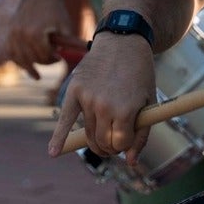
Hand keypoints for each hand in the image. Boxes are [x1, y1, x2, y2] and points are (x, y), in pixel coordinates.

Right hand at [7, 0, 78, 78]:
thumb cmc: (55, 10)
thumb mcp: (66, 26)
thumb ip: (69, 45)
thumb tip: (74, 61)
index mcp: (35, 33)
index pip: (44, 56)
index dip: (54, 59)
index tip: (60, 57)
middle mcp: (21, 34)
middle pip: (32, 59)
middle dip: (45, 62)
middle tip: (54, 59)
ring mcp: (13, 33)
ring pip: (20, 59)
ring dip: (29, 68)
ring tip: (37, 76)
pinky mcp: (9, 32)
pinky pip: (11, 52)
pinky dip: (18, 61)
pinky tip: (27, 67)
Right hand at [48, 30, 155, 158]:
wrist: (123, 41)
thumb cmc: (139, 74)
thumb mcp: (149, 103)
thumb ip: (141, 135)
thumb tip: (130, 162)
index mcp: (125, 110)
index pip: (120, 144)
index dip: (125, 142)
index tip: (128, 135)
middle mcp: (104, 106)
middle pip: (103, 143)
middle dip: (111, 145)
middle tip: (116, 136)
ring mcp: (87, 98)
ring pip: (89, 134)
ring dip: (97, 138)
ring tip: (106, 129)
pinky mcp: (74, 90)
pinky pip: (64, 120)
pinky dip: (58, 138)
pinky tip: (53, 152)